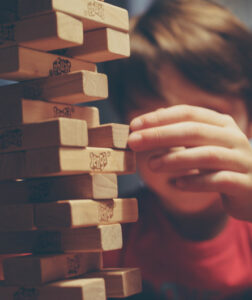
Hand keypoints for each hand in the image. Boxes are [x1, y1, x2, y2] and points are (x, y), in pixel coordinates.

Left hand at [128, 105, 251, 220]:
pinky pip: (219, 181)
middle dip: (160, 135)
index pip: (187, 112)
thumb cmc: (219, 164)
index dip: (159, 118)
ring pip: (207, 155)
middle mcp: (233, 137)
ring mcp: (242, 160)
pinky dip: (195, 182)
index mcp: (221, 123)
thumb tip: (152, 119)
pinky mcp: (246, 184)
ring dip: (175, 158)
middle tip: (133, 142)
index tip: (133, 125)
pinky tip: (176, 184)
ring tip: (151, 165)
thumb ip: (180, 131)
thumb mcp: (202, 144)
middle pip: (194, 130)